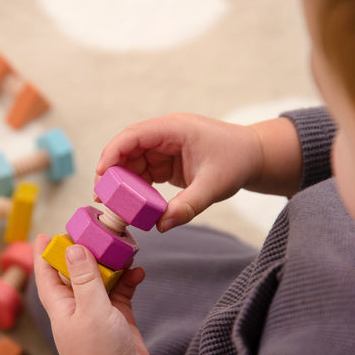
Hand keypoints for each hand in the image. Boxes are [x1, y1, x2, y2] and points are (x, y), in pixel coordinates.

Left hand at [34, 234, 151, 354]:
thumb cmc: (100, 354)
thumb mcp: (91, 310)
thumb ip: (85, 279)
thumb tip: (73, 249)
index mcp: (62, 307)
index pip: (47, 276)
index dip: (44, 255)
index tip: (44, 235)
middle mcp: (77, 308)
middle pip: (76, 272)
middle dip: (85, 253)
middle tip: (94, 233)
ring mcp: (98, 312)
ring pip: (101, 279)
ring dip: (111, 264)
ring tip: (122, 248)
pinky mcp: (117, 317)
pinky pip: (121, 292)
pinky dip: (129, 280)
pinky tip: (138, 271)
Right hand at [95, 113, 300, 231]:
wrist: (254, 157)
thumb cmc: (237, 162)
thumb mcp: (214, 186)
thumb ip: (188, 206)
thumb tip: (161, 226)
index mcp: (173, 128)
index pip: (133, 135)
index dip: (113, 153)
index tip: (100, 174)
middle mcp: (164, 134)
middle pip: (127, 148)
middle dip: (112, 170)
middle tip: (101, 196)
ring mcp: (164, 146)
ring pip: (132, 161)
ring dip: (122, 181)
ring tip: (113, 204)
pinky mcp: (166, 160)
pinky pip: (143, 171)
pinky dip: (136, 186)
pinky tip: (131, 203)